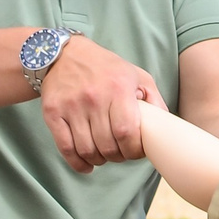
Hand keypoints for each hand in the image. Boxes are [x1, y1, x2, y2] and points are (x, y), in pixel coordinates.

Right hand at [40, 34, 164, 172]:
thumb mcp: (137, 75)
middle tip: (121, 153)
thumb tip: (164, 127)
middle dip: (118, 156)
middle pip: (107, 145)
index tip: (136, 151)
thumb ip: (154, 100)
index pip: (127, 133)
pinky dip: (77, 163)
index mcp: (118, 89)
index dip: (133, 150)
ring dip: (99, 160)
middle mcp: (94, 98)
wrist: (64, 53)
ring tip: (105, 155)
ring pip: (87, 150)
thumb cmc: (106, 67)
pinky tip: (87, 165)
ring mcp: (71, 106)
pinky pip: (65, 147)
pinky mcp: (53, 112)